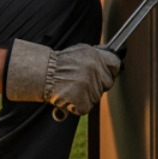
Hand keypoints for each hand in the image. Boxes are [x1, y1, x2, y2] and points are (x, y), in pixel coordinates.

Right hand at [4, 40, 121, 117]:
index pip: (115, 64)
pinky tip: (68, 96)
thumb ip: (97, 56)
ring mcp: (90, 88)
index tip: (106, 71)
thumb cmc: (59, 63)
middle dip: (98, 83)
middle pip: (107, 83)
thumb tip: (114, 58)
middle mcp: (95, 71)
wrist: (42, 74)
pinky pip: (85, 107)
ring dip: (86, 94)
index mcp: (96, 57)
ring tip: (71, 86)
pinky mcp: (83, 102)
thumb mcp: (80, 52)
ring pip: (95, 96)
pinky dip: (77, 105)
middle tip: (81, 80)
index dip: (110, 69)